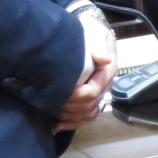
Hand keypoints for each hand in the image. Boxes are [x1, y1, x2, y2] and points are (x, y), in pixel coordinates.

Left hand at [56, 13, 115, 131]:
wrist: (86, 32)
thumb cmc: (89, 31)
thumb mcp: (96, 33)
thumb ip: (99, 45)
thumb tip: (105, 60)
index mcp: (107, 72)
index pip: (93, 91)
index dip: (76, 96)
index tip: (59, 92)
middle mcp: (103, 85)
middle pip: (89, 106)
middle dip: (70, 108)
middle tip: (50, 104)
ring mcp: (96, 93)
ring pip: (87, 114)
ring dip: (70, 117)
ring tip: (52, 116)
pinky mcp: (87, 97)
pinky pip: (84, 117)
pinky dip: (71, 123)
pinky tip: (56, 126)